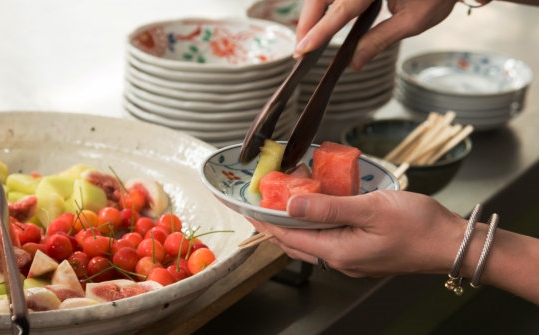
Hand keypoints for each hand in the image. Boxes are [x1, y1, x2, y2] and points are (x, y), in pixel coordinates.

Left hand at [250, 190, 465, 276]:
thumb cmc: (417, 225)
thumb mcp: (369, 209)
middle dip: (274, 222)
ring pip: (312, 240)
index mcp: (337, 252)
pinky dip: (316, 223)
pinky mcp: (363, 253)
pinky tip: (319, 208)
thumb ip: (328, 207)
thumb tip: (291, 204)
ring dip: (295, 222)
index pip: (286, 237)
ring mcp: (352, 259)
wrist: (452, 244)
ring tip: (283, 201)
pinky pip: (329, 239)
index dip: (262, 220)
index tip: (244, 205)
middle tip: (258, 202)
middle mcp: (340, 260)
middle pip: (295, 241)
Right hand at [294, 0, 458, 70]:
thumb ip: (380, 39)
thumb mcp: (415, 20)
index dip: (319, 31)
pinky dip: (328, 4)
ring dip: (315, 11)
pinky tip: (323, 18)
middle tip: (302, 47)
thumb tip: (355, 62)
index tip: (303, 49)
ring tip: (309, 36)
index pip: (342, 8)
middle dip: (308, 19)